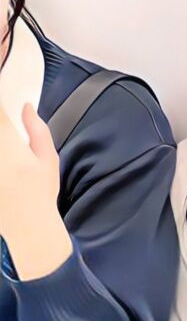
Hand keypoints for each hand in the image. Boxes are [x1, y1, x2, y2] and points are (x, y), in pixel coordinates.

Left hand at [0, 103, 70, 278]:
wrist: (27, 231)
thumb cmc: (40, 197)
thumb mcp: (48, 160)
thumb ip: (37, 129)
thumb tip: (26, 107)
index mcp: (7, 140)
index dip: (2, 92)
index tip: (5, 90)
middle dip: (2, 127)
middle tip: (7, 133)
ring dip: (1, 147)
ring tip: (8, 157)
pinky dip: (1, 159)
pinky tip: (6, 168)